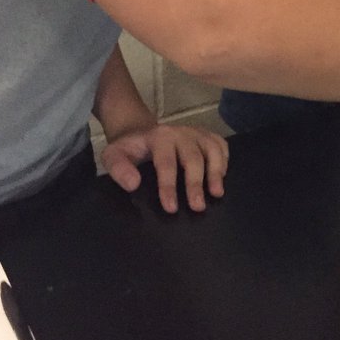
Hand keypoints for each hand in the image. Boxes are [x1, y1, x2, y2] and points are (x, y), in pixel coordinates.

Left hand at [101, 123, 229, 213]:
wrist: (141, 132)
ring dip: (216, 172)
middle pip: (193, 158)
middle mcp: (181, 132)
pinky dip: (224, 161)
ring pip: (212, 150)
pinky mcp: (207, 135)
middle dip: (196, 183)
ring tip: (217, 194)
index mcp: (159, 137)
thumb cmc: (130, 149)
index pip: (166, 162)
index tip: (171, 208)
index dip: (168, 186)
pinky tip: (222, 177)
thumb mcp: (114, 155)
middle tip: (197, 207)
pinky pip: (221, 145)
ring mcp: (197, 133)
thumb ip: (119, 168)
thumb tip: (133, 184)